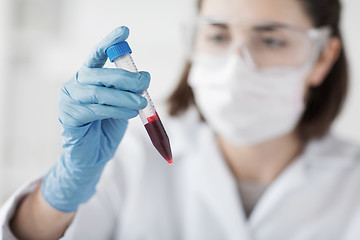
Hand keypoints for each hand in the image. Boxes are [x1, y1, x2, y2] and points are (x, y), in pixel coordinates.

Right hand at [41, 26, 149, 211]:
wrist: (96, 153)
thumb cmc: (109, 126)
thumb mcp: (122, 103)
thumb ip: (127, 89)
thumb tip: (144, 76)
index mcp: (88, 76)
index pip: (97, 54)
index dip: (110, 42)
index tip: (125, 31)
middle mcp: (75, 84)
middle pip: (98, 73)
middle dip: (125, 77)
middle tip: (145, 83)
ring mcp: (68, 100)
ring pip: (98, 93)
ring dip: (124, 97)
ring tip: (140, 103)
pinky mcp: (68, 117)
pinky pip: (94, 110)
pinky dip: (115, 110)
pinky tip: (128, 113)